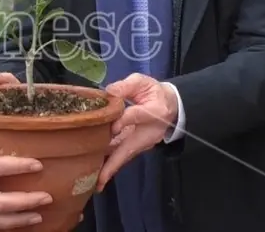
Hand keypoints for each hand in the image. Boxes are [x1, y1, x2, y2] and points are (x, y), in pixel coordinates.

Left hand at [97, 74, 178, 190]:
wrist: (169, 104)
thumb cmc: (153, 91)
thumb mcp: (142, 82)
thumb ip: (126, 85)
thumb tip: (109, 92)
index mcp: (154, 111)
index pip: (136, 116)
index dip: (123, 121)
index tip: (112, 127)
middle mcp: (149, 132)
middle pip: (129, 149)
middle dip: (113, 165)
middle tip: (99, 180)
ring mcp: (143, 142)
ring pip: (125, 156)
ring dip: (110, 169)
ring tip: (95, 182)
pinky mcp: (137, 146)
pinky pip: (123, 155)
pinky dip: (111, 164)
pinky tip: (98, 173)